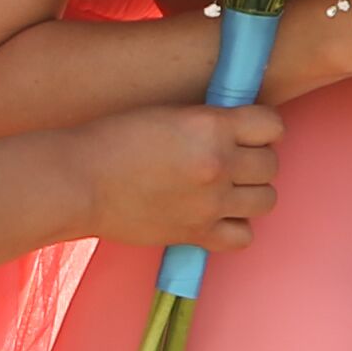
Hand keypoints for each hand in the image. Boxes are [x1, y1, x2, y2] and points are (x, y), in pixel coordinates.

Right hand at [75, 101, 280, 254]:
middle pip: (271, 165)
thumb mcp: (168, 114)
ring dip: (251, 193)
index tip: (248, 133)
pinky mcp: (197, 234)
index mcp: (211, 126)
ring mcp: (211, 203)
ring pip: (267, 200)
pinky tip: (217, 216)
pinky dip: (236, 228)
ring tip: (227, 189)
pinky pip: (244, 237)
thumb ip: (208, 123)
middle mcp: (218, 164)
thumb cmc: (113, 140)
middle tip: (232, 161)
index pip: (272, 125)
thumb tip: (240, 132)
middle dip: (256, 161)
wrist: (78, 181)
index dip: (262, 128)